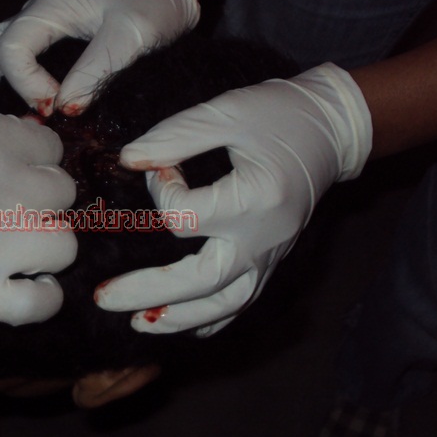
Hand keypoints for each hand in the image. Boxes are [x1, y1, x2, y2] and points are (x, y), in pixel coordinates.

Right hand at [0, 0, 198, 115]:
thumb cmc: (151, 8)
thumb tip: (63, 109)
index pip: (11, 48)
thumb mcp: (132, 36)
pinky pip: (1, 65)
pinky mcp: (40, 44)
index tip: (53, 108)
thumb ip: (96, 69)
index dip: (25, 84)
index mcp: (50, 6)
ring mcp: (33, 29)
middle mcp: (33, 15)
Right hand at [0, 97, 76, 324]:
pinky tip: (21, 281)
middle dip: (39, 194)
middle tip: (9, 201)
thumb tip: (12, 143)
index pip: (49, 148)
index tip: (12, 166)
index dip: (32, 156)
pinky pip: (41, 304)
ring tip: (14, 241)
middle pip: (62, 194)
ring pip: (64, 245)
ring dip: (43, 241)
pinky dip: (40, 295)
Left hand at [95, 63, 371, 334]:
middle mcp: (265, 236)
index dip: (159, 190)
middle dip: (148, 291)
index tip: (159, 166)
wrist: (332, 128)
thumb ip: (175, 136)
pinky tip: (182, 324)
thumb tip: (129, 160)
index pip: (184, 216)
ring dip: (179, 318)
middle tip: (104, 297)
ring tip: (138, 324)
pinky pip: (243, 300)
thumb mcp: (226, 112)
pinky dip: (212, 318)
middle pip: (200, 279)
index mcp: (254, 199)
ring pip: (224, 302)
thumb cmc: (280, 114)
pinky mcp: (273, 258)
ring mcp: (271, 253)